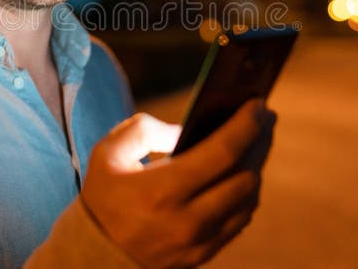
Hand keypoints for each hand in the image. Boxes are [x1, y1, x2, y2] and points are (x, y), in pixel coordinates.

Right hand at [81, 99, 275, 267]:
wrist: (92, 256)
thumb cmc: (103, 198)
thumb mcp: (108, 153)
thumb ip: (144, 129)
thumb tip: (184, 130)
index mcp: (162, 190)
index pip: (222, 152)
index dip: (246, 125)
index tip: (259, 105)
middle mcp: (186, 220)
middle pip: (245, 176)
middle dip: (260, 142)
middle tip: (264, 118)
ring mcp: (198, 242)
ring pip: (249, 200)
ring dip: (256, 168)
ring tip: (256, 143)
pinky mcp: (203, 255)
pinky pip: (239, 221)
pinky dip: (246, 194)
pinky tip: (243, 174)